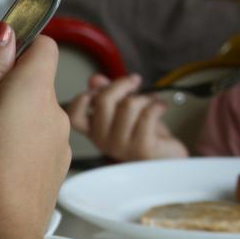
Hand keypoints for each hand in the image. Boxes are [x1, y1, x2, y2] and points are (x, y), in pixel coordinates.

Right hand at [0, 26, 70, 238]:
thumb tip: (5, 33)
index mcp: (36, 90)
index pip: (41, 45)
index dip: (11, 50)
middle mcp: (55, 116)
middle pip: (31, 86)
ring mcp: (56, 149)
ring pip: (28, 120)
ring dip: (3, 127)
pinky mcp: (49, 177)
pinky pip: (28, 151)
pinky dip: (8, 155)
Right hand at [67, 74, 188, 161]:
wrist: (165, 158)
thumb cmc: (144, 133)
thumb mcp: (123, 110)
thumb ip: (108, 94)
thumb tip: (95, 79)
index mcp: (94, 131)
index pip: (74, 116)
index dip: (82, 99)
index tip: (99, 90)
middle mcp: (102, 140)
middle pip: (103, 100)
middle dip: (122, 84)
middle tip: (135, 82)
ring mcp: (120, 145)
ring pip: (129, 105)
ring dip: (145, 97)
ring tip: (152, 102)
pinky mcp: (141, 147)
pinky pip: (148, 114)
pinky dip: (158, 105)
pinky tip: (162, 107)